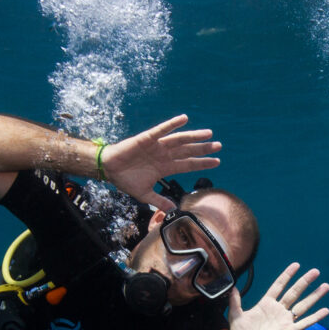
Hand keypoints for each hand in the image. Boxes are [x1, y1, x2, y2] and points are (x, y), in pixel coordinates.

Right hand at [101, 114, 220, 210]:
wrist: (109, 170)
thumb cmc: (126, 179)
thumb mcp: (145, 195)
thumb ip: (159, 200)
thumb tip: (172, 210)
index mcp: (165, 167)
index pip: (188, 165)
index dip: (202, 163)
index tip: (217, 162)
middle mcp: (164, 155)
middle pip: (188, 151)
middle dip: (203, 149)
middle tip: (219, 146)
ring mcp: (157, 146)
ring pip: (179, 140)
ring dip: (194, 137)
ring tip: (208, 134)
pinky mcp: (146, 139)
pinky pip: (161, 130)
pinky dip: (172, 124)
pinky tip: (184, 119)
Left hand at [228, 263, 328, 329]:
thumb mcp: (235, 316)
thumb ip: (235, 302)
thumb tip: (231, 287)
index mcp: (266, 304)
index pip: (279, 285)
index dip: (287, 275)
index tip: (296, 265)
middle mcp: (279, 309)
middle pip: (294, 292)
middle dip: (305, 281)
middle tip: (315, 271)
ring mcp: (286, 320)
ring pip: (303, 305)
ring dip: (314, 296)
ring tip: (326, 286)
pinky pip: (305, 322)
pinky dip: (316, 317)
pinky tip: (326, 310)